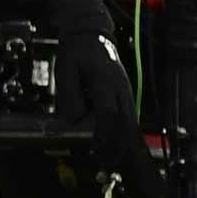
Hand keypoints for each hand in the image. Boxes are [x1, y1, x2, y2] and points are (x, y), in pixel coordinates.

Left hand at [53, 29, 167, 197]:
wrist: (91, 34)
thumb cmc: (76, 52)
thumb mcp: (65, 70)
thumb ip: (69, 96)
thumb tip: (73, 120)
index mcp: (106, 82)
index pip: (109, 114)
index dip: (103, 134)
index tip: (96, 149)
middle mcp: (122, 89)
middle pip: (125, 123)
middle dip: (117, 146)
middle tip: (107, 163)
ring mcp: (126, 92)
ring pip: (131, 123)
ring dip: (122, 143)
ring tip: (112, 160)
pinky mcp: (125, 94)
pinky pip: (129, 118)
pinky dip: (123, 134)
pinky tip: (115, 145)